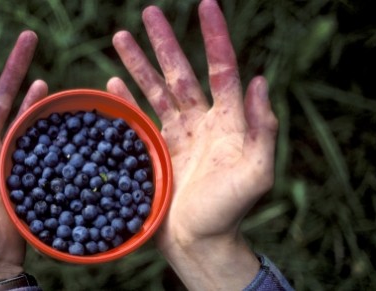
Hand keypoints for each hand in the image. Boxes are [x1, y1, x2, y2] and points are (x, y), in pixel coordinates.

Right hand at [108, 0, 277, 288]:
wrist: (198, 241)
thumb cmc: (230, 211)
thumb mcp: (257, 173)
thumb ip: (261, 128)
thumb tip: (258, 80)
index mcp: (226, 121)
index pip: (221, 69)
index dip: (214, 37)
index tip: (205, 5)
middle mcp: (201, 122)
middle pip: (180, 73)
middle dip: (164, 43)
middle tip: (148, 14)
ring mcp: (176, 135)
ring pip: (155, 91)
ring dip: (138, 64)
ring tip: (121, 37)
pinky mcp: (155, 150)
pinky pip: (139, 118)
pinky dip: (126, 100)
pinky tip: (113, 83)